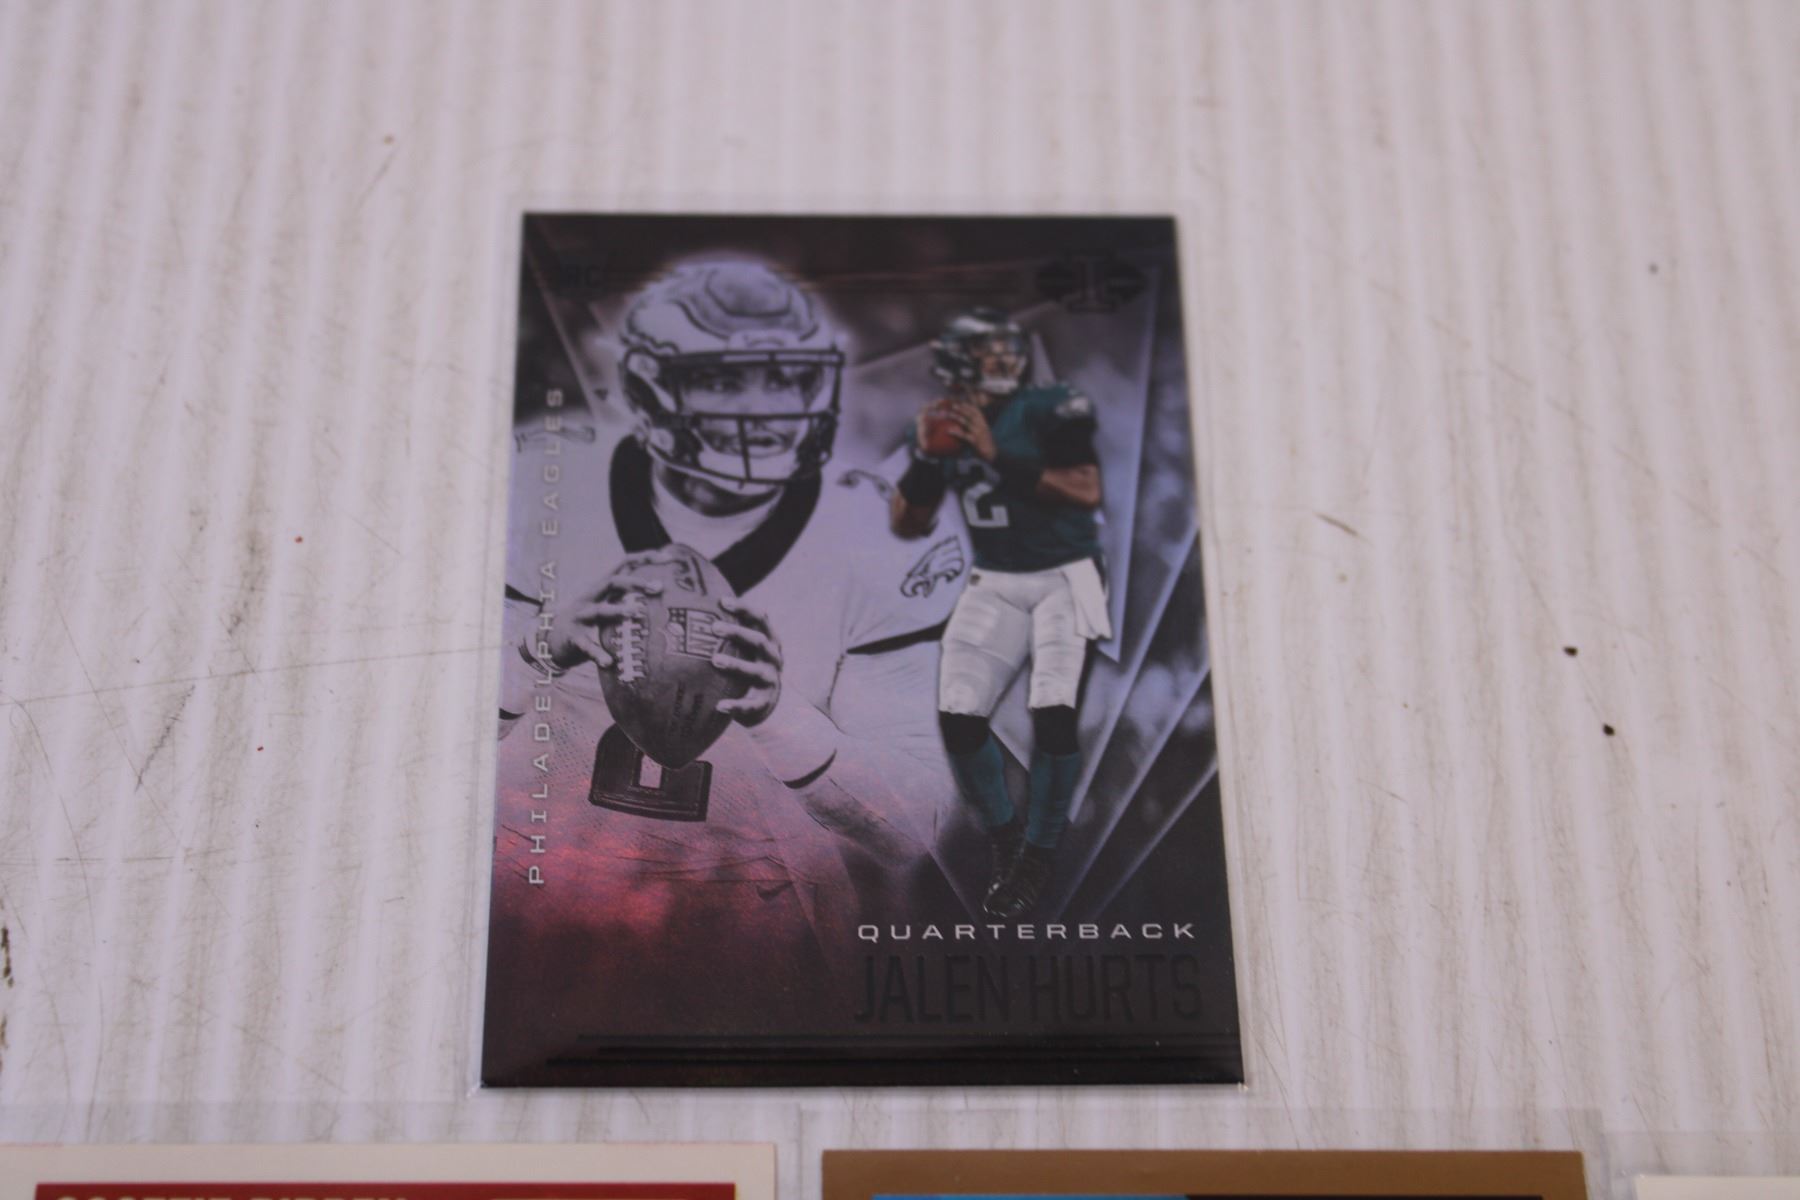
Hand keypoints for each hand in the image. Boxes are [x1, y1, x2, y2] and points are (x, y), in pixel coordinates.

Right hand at [536, 548, 679, 670]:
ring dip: (619, 610)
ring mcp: (581, 616)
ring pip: (600, 610)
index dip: (645, 559)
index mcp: (603, 588)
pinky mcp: (573, 637)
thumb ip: (629, 600)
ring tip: (637, 613)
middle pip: (613, 582)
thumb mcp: (608, 606)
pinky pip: (586, 645)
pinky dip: (597, 653)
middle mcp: (591, 597)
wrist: (552, 639)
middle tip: (658, 587)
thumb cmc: (590, 622)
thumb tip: (663, 598)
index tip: (668, 557)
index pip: (624, 565)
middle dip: (636, 583)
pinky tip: (608, 662)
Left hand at [711, 597, 782, 726]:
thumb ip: (729, 631)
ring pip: (755, 672)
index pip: (760, 619)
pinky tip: (719, 705)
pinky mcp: (764, 702)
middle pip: (759, 641)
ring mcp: (770, 680)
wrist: (763, 701)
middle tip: (714, 627)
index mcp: (769, 640)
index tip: (722, 601)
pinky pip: (750, 705)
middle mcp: (773, 658)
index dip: (744, 608)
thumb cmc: (746, 664)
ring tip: (715, 660)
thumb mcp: (744, 647)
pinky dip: (736, 706)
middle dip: (738, 633)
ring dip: (736, 665)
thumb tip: (691, 609)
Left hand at [949, 398, 995, 460]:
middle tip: (952, 404)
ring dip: (957, 417)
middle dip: (962, 408)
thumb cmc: (984, 442)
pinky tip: (948, 431)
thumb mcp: (981, 430)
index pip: (975, 409)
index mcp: (982, 421)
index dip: (968, 402)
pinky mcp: (975, 441)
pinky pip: (964, 435)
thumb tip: (961, 418)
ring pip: (967, 422)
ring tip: (948, 414)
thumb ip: (973, 423)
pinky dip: (956, 432)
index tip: (960, 398)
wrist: (992, 454)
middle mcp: (981, 425)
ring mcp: (978, 433)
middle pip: (971, 413)